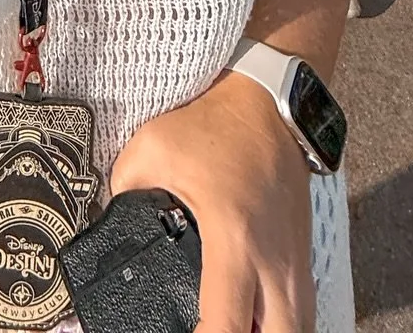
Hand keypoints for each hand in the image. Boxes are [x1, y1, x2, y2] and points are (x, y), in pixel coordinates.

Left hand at [109, 71, 314, 332]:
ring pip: (297, 329)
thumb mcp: (152, 148)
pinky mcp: (303, 255)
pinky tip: (255, 319)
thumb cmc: (215, 124)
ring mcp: (296, 261)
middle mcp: (274, 260)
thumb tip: (108, 219)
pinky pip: (303, 310)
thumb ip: (124, 189)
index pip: (227, 324)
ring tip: (233, 325)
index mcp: (233, 238)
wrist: (266, 102)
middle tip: (211, 331)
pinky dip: (281, 322)